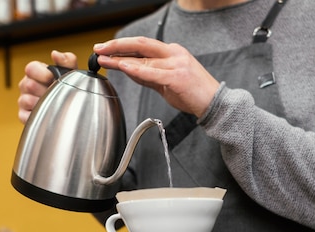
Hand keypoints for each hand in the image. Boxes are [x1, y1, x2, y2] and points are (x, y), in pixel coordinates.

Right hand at [17, 50, 77, 123]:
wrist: (72, 109)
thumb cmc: (69, 89)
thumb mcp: (72, 72)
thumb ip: (67, 60)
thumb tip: (56, 54)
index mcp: (36, 72)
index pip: (31, 68)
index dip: (43, 74)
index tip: (53, 78)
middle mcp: (27, 85)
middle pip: (29, 85)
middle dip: (45, 90)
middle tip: (55, 94)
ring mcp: (24, 100)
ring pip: (27, 100)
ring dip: (42, 103)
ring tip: (52, 104)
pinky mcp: (23, 115)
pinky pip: (26, 116)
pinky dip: (37, 115)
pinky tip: (47, 114)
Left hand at [94, 37, 219, 117]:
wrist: (214, 104)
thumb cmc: (193, 94)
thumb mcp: (167, 82)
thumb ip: (148, 75)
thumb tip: (128, 69)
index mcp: (172, 52)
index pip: (143, 46)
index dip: (122, 46)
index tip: (106, 49)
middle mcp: (174, 53)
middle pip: (141, 44)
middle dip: (117, 45)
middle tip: (99, 48)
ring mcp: (177, 64)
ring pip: (144, 58)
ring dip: (121, 59)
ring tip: (105, 60)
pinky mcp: (178, 77)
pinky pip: (153, 72)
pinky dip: (136, 69)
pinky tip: (124, 67)